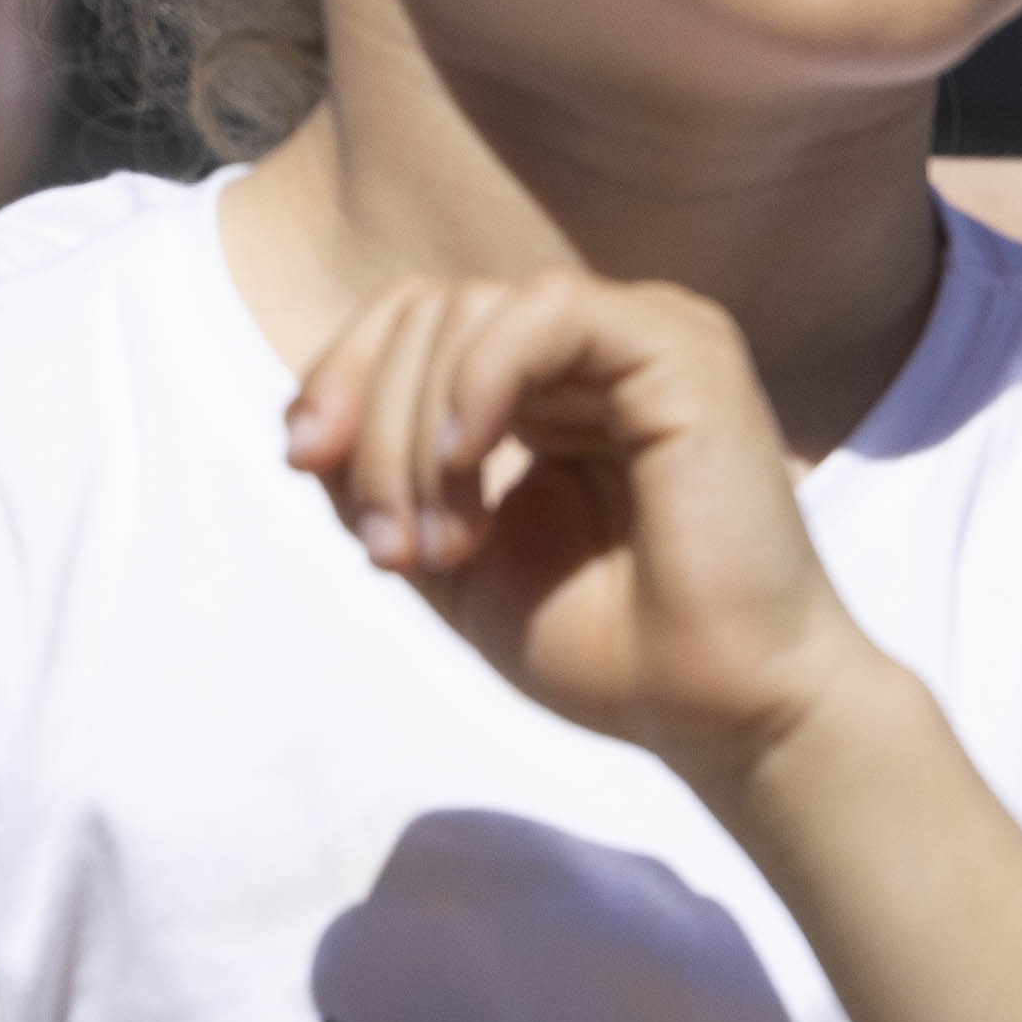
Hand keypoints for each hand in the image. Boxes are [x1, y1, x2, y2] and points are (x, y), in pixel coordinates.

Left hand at [285, 271, 870, 791]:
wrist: (717, 710)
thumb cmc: (605, 648)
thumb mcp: (447, 560)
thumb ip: (378, 483)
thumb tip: (312, 426)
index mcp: (542, 387)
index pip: (414, 323)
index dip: (342, 376)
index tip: (304, 462)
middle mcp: (588, 348)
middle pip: (427, 312)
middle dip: (375, 428)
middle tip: (392, 552)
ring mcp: (639, 337)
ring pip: (469, 310)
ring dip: (419, 430)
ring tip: (442, 546)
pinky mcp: (682, 348)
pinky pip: (547, 312)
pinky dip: (480, 380)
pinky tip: (468, 462)